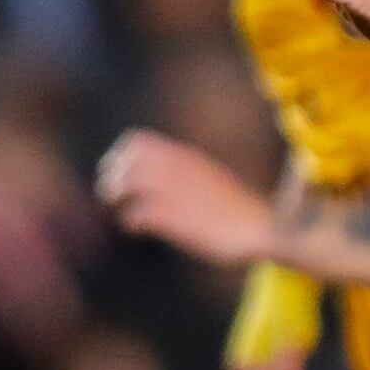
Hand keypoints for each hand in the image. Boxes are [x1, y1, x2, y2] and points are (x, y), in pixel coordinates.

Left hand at [96, 129, 278, 267]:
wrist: (258, 225)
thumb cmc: (236, 206)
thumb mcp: (210, 176)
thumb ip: (186, 171)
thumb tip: (164, 175)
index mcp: (185, 155)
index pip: (138, 141)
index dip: (121, 155)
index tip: (118, 170)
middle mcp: (176, 168)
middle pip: (126, 161)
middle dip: (112, 176)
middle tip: (110, 193)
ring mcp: (174, 192)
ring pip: (126, 184)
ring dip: (115, 196)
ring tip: (117, 208)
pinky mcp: (174, 218)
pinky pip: (137, 213)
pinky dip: (129, 219)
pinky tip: (134, 227)